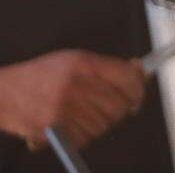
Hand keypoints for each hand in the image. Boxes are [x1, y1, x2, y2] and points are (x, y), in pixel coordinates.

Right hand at [0, 50, 144, 148]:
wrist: (3, 93)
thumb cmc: (38, 76)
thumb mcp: (73, 60)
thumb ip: (105, 68)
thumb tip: (138, 73)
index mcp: (83, 64)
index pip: (126, 78)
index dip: (138, 89)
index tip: (138, 94)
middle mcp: (75, 85)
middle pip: (119, 105)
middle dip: (120, 109)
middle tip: (110, 108)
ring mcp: (64, 108)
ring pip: (104, 124)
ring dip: (100, 123)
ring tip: (84, 114)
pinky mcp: (55, 128)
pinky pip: (86, 137)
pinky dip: (85, 135)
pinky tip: (73, 124)